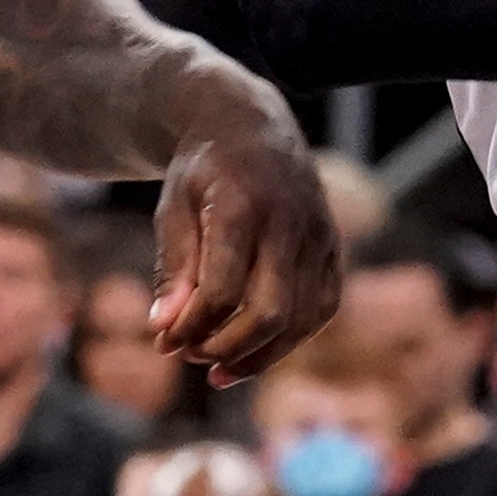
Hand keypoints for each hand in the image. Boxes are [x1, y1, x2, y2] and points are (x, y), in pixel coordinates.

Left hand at [149, 89, 339, 385]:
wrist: (250, 125)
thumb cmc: (202, 171)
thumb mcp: (173, 208)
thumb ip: (172, 269)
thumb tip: (164, 330)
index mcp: (242, 204)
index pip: (222, 289)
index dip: (192, 327)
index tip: (164, 343)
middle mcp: (290, 220)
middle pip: (269, 311)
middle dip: (226, 348)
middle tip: (191, 357)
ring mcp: (319, 233)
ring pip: (301, 318)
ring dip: (259, 355)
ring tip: (219, 370)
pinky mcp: (333, 246)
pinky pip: (322, 307)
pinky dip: (291, 337)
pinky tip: (256, 350)